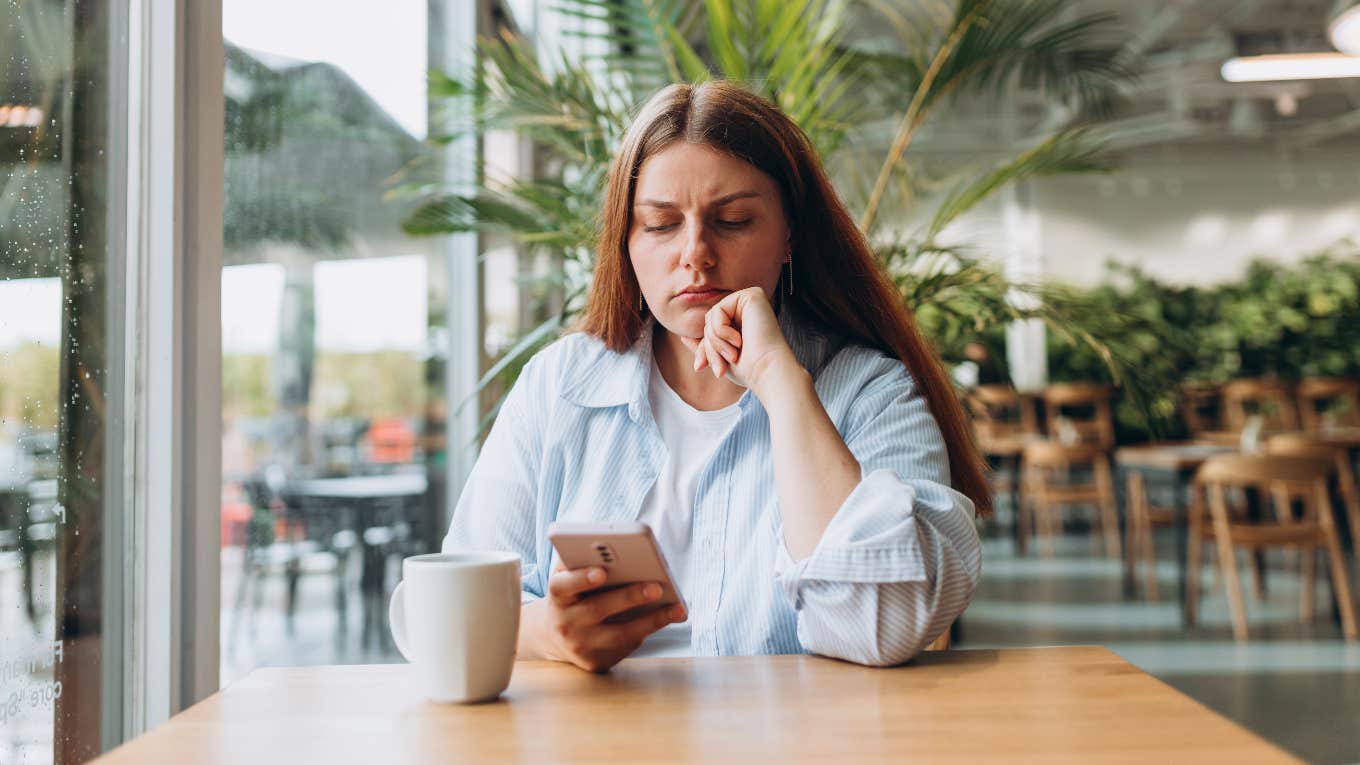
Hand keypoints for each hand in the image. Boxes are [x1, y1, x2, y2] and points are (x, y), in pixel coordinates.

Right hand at [520, 562, 686, 672]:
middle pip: (597, 610)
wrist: (556, 635)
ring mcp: (580, 646)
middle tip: (657, 587)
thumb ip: (585, 560)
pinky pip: (625, 648)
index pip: (563, 586)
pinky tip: (666, 619)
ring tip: (676, 608)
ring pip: (618, 634)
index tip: (601, 572)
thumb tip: (620, 548)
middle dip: (629, 597)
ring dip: (650, 621)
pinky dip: (647, 631)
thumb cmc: (574, 594)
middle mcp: (565, 623)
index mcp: (558, 596)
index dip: (581, 578)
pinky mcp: (595, 662)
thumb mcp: (571, 576)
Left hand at [682, 286, 797, 390]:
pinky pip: (718, 310)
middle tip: (720, 366)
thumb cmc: (748, 369)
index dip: (704, 349)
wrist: (767, 371)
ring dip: (716, 341)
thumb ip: (705, 345)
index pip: (710, 328)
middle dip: (710, 346)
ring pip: (711, 317)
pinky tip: (738, 341)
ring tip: (732, 356)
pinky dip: (721, 330)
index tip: (700, 367)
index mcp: (742, 321)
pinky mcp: (752, 296)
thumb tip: (683, 336)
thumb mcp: (719, 357)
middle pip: (709, 322)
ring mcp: (750, 300)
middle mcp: (747, 308)